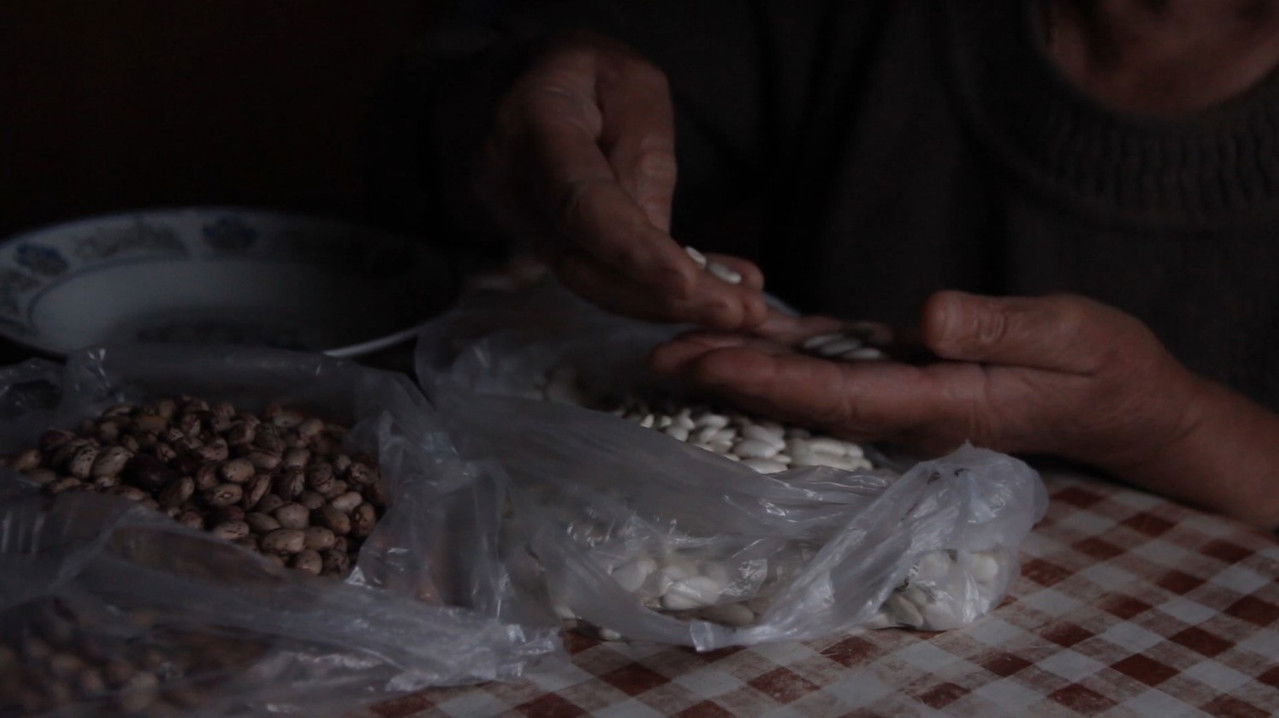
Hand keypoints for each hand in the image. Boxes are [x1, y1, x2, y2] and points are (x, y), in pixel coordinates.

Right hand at [475, 31, 767, 328]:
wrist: (533, 87)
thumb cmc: (589, 75)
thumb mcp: (632, 84)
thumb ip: (644, 154)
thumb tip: (662, 245)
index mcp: (534, 126)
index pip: (581, 204)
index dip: (632, 251)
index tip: (689, 284)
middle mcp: (512, 186)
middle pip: (585, 264)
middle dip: (665, 298)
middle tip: (743, 311)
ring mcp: (521, 225)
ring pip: (593, 284)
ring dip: (668, 306)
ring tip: (741, 308)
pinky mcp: (545, 248)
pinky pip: (601, 279)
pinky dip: (658, 294)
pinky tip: (716, 295)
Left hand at [652, 291, 1278, 527]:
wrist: (1120, 403)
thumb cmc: (1104, 368)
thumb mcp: (1070, 338)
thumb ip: (999, 333)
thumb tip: (927, 319)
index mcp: (938, 404)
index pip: (837, 396)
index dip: (767, 381)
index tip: (707, 363)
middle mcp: (905, 410)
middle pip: (801, 400)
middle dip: (729, 381)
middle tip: (657, 356)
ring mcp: (900, 398)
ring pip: (806, 386)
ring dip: (742, 369)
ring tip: (675, 349)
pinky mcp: (903, 377)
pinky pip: (832, 366)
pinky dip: (782, 353)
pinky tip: (739, 336)